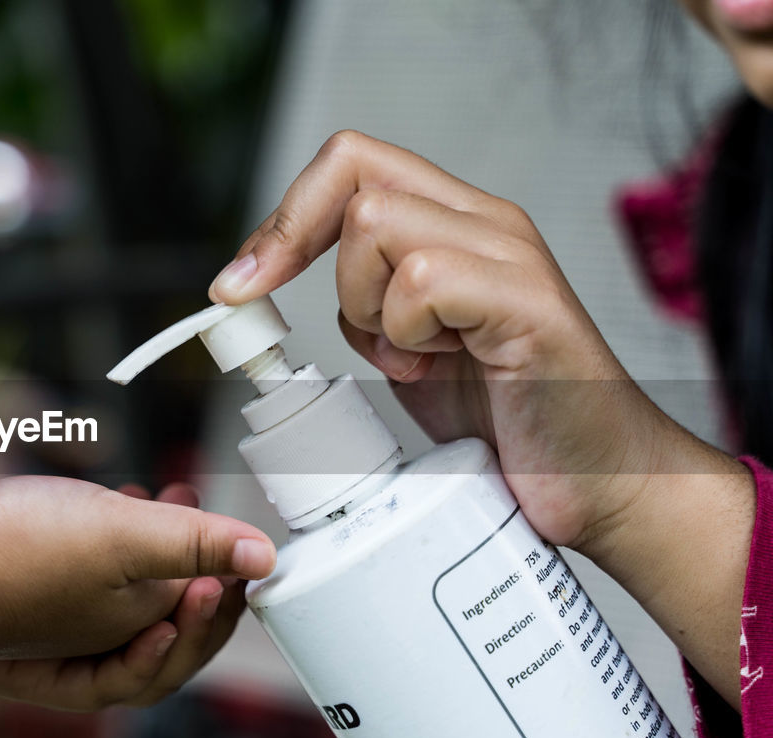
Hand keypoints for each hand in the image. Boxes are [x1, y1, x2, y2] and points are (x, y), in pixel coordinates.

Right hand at [0, 476, 272, 710]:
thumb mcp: (125, 537)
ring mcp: (61, 629)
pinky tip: (112, 506)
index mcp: (132, 639)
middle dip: (197, 571)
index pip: (199, 633)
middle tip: (205, 518)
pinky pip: (89, 585)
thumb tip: (263, 557)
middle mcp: (98, 644)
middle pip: (169, 623)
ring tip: (166, 495)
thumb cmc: (16, 558)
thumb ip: (196, 543)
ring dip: (156, 554)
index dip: (226, 591)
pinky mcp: (30, 602)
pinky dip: (112, 551)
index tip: (234, 549)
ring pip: (129, 601)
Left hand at [207, 130, 751, 706]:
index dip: (283, 217)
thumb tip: (267, 286)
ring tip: (413, 358)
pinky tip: (439, 368)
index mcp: (453, 225)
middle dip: (309, 257)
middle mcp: (484, 223)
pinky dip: (405, 337)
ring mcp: (510, 256)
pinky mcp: (529, 302)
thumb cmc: (505, 420)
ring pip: (375, 224)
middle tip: (340, 328)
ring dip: (366, 308)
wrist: (590, 482)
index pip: (349, 163)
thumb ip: (362, 307)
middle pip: (352, 175)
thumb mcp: (405, 350)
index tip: (239, 284)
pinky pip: (424, 281)